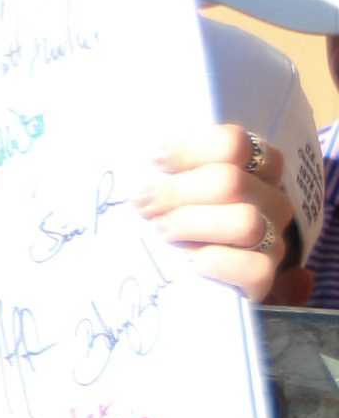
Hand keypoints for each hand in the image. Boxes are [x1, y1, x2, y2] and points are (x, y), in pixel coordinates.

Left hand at [139, 128, 291, 303]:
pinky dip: (217, 262)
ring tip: (161, 229)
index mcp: (250, 165)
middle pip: (231, 182)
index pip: (234, 143)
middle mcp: (269, 197)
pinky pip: (255, 267)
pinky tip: (189, 260)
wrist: (189, 271)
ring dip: (194, 224)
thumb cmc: (172, 213)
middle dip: (178, 192)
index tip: (154, 161)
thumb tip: (146, 159)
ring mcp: (273, 236)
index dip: (190, 149)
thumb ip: (165, 167)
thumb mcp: (168, 184)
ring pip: (246, 222)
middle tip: (143, 203)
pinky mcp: (266, 273)